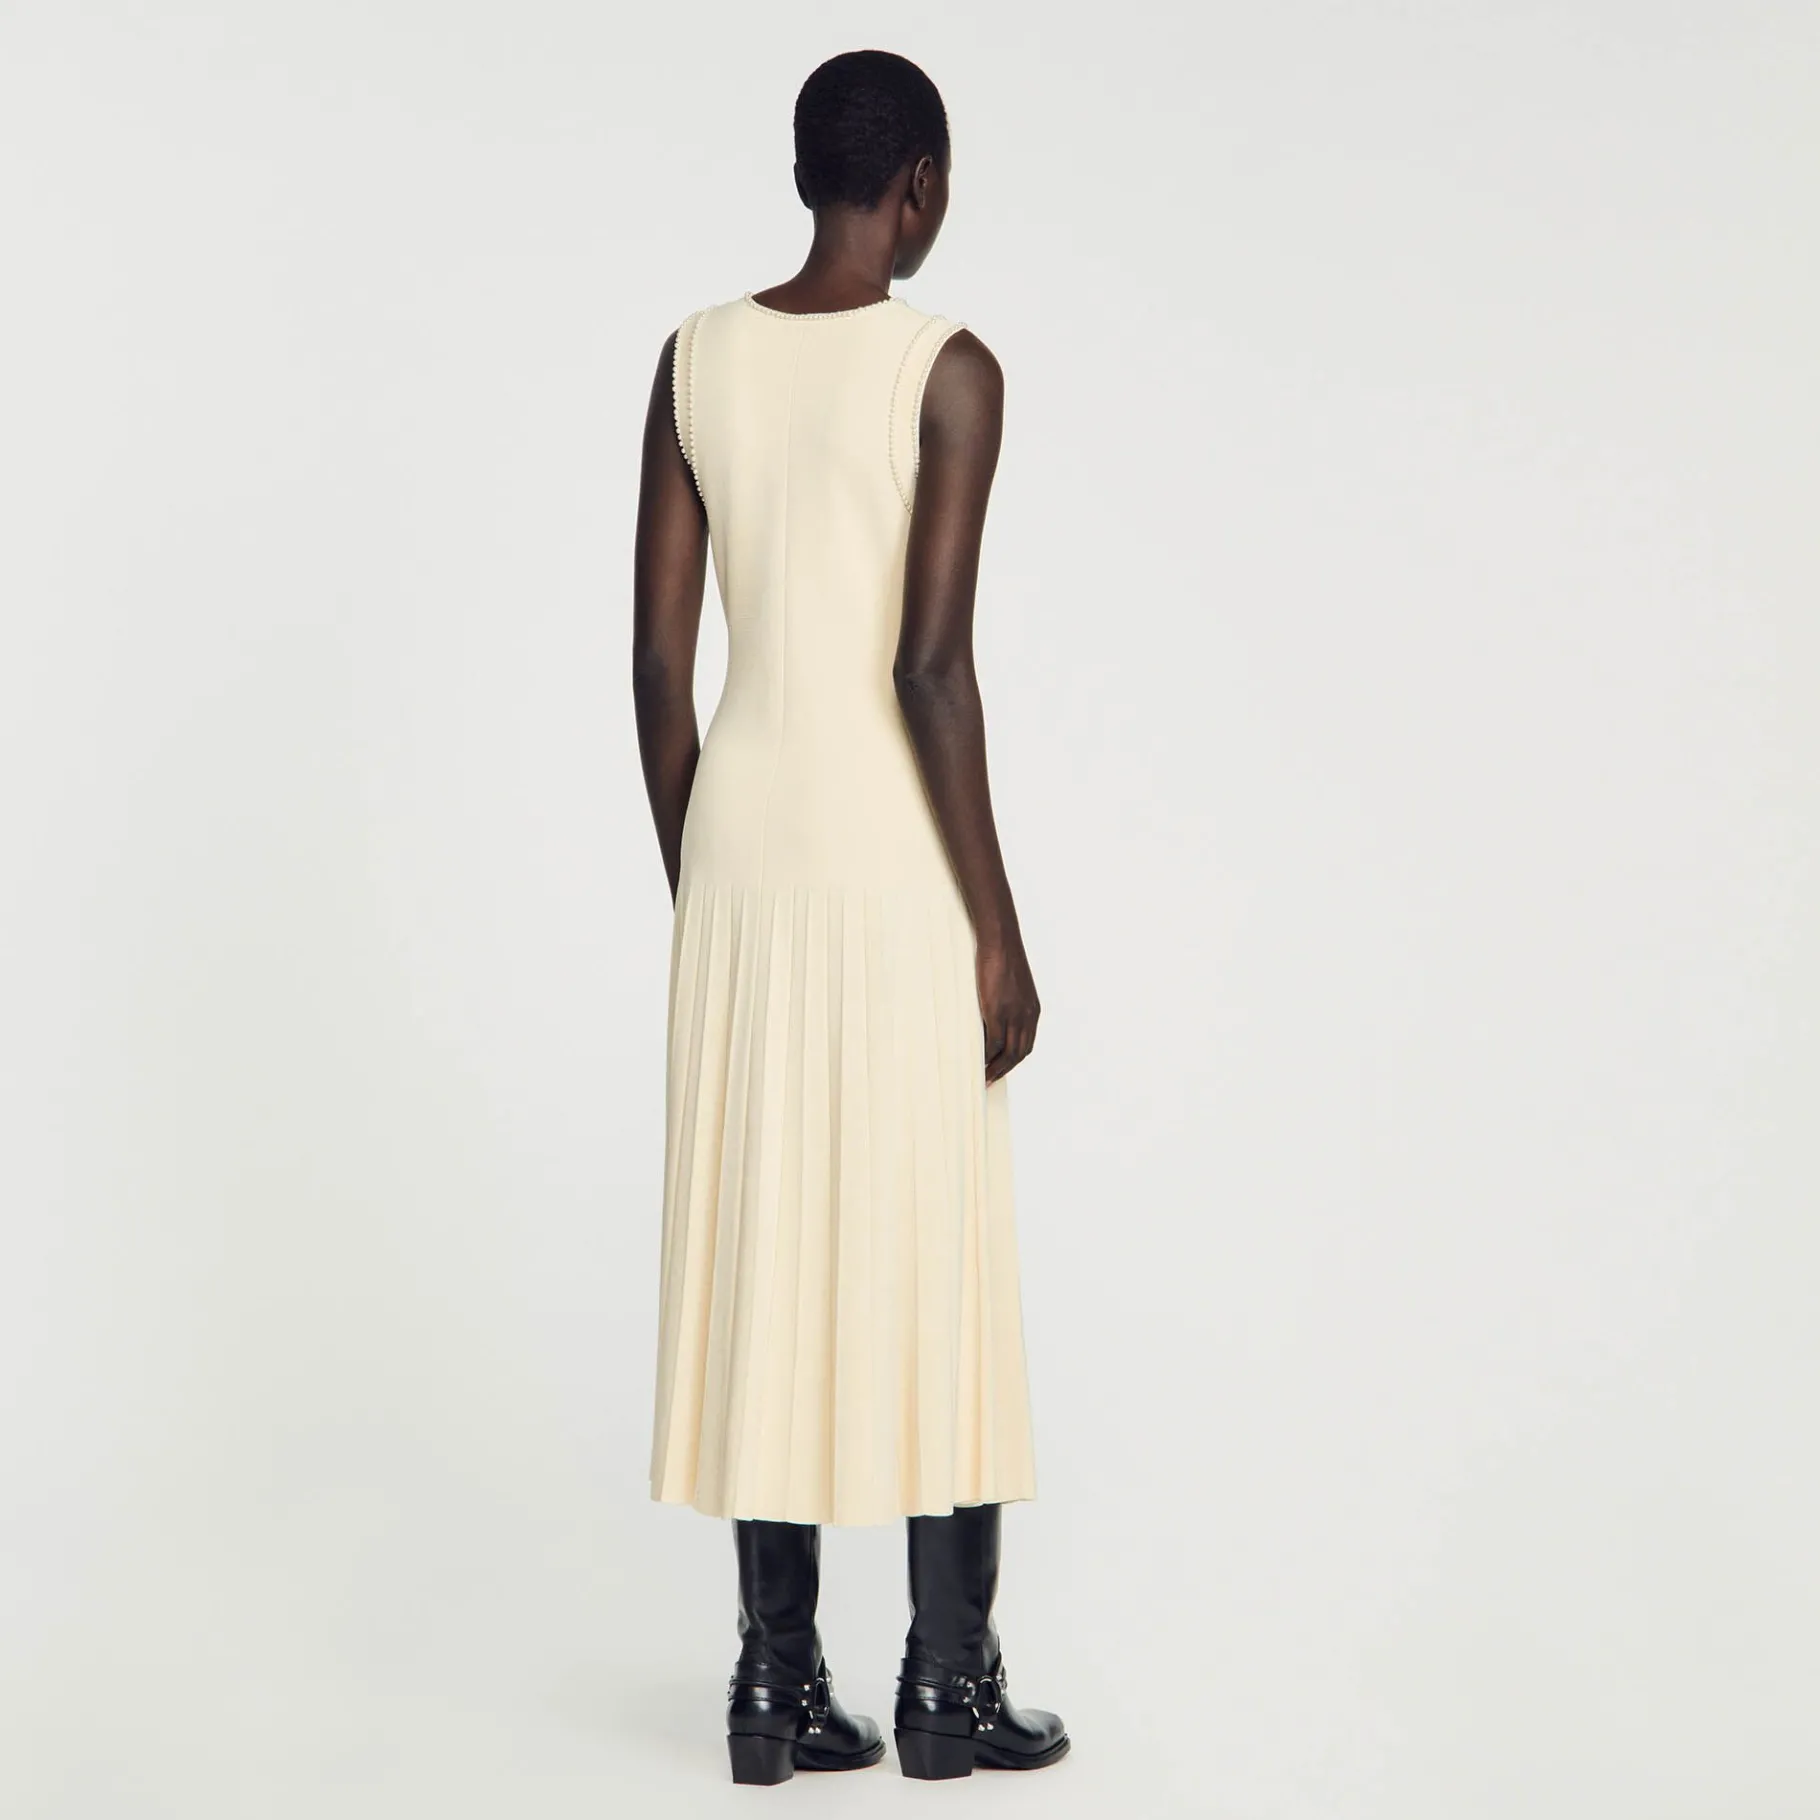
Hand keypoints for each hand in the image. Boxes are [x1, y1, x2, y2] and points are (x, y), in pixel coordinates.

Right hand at [976, 935, 1039, 1083]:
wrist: (1001, 942)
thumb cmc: (1002, 958)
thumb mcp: (1012, 985)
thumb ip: (1009, 1003)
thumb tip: (995, 1017)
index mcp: (1032, 1011)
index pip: (1026, 1044)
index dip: (1014, 1060)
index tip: (1001, 1069)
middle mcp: (1027, 1017)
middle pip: (1019, 1053)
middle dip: (1005, 1070)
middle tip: (990, 1081)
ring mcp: (1013, 1016)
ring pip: (1007, 1053)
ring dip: (995, 1069)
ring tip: (983, 1078)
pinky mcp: (997, 1013)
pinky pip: (994, 1043)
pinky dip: (986, 1056)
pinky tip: (977, 1062)